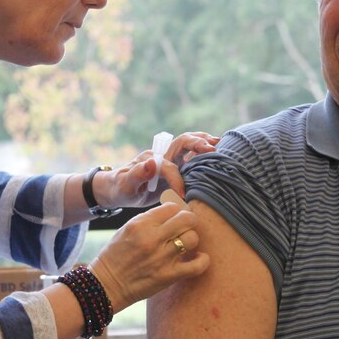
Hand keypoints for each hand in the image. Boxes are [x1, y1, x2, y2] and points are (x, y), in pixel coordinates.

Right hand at [88, 200, 209, 311]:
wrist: (106, 285)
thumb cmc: (115, 255)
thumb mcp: (127, 229)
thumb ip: (149, 220)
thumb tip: (173, 211)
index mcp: (140, 224)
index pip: (172, 207)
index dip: (177, 210)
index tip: (176, 217)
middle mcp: (152, 239)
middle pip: (187, 219)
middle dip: (189, 221)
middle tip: (186, 227)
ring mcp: (161, 258)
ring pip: (192, 238)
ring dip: (192, 239)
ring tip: (186, 244)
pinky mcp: (168, 276)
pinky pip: (197, 265)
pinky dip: (202, 260)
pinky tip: (198, 258)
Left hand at [95, 131, 218, 207]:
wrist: (117, 188)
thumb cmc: (120, 188)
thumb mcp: (125, 184)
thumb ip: (137, 174)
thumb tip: (152, 161)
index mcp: (152, 160)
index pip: (171, 167)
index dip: (178, 180)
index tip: (182, 196)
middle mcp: (163, 156)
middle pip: (182, 142)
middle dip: (197, 143)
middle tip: (213, 148)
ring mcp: (169, 159)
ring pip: (188, 145)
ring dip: (203, 142)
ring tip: (220, 143)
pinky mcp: (174, 167)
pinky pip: (190, 156)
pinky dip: (203, 152)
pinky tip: (215, 153)